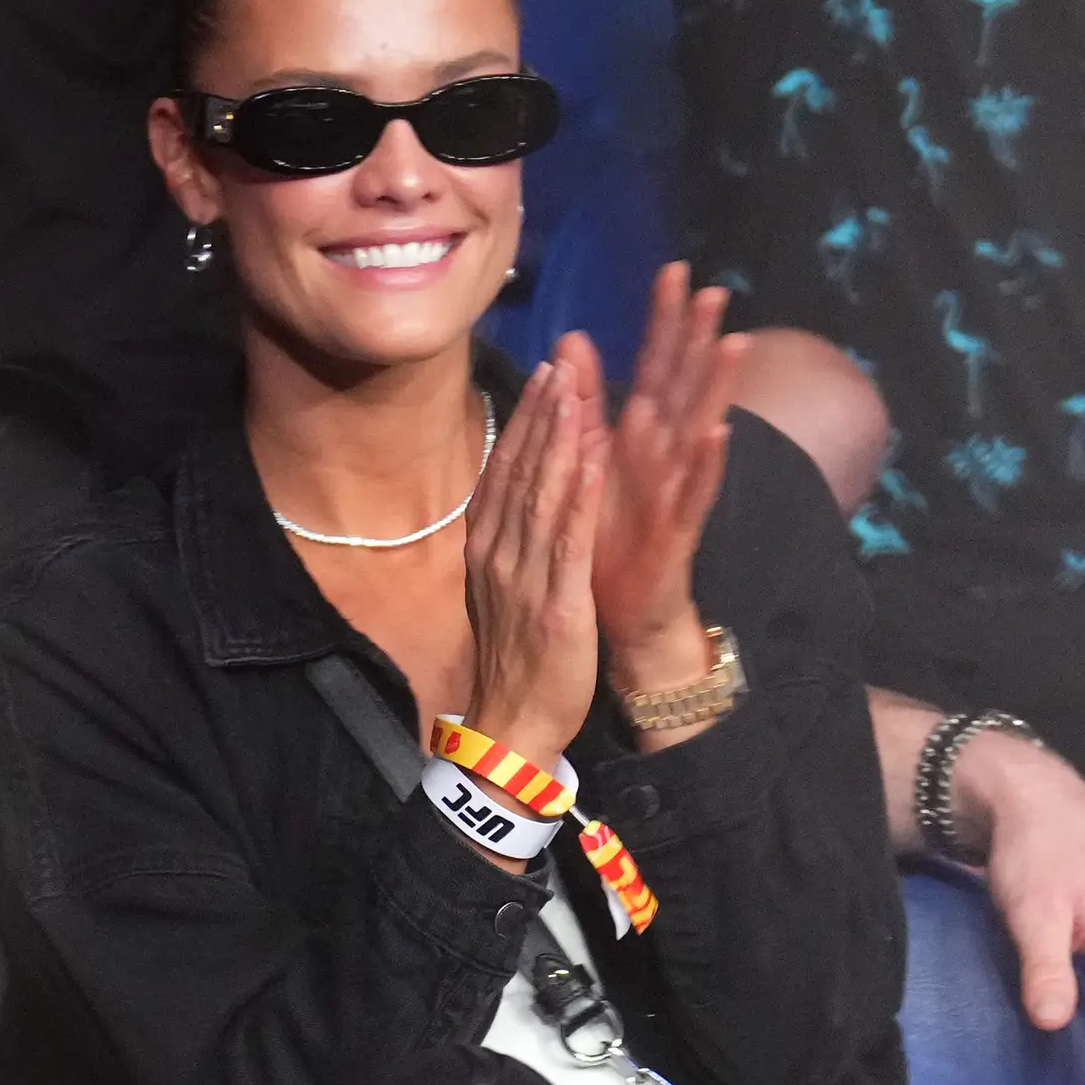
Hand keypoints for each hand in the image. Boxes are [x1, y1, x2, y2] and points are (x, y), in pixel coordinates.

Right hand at [458, 351, 609, 771]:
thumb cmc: (513, 660)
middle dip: (542, 413)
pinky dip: (583, 490)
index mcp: (486, 550)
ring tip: (578, 388)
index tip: (544, 375)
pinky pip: (570, 537)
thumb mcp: (499, 592)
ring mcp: (525, 576)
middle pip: (521, 471)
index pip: (504, 473)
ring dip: (560, 437)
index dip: (525, 422)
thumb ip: (505, 544)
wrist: (512, 725)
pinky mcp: (556, 601)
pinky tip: (598, 454)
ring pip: (543, 493)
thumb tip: (510, 502)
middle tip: (563, 359)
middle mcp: (499, 554)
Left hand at [594, 266, 749, 706]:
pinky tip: (717, 432)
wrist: (624, 620)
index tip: (674, 270)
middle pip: (683, 388)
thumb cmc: (607, 542)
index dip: (663, 322)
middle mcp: (662, 461)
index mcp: (637, 443)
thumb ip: (586, 410)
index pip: (654, 369)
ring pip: (697, 432)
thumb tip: (573, 348)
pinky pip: (693, 496)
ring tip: (732, 344)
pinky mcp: (676, 534)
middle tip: (713, 288)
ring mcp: (674, 495)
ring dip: (715, 390)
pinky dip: (705, 465)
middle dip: (697, 339)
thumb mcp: (589, 467)